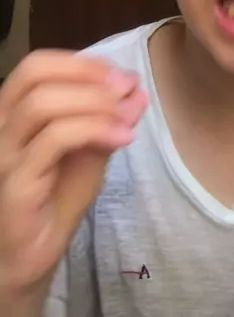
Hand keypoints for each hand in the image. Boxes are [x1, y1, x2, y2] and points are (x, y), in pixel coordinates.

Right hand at [0, 50, 147, 293]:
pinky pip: (52, 141)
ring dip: (94, 103)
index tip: (119, 76)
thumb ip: (108, 118)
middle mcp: (0, 126)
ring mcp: (3, 154)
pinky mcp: (15, 183)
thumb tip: (135, 89)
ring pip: (41, 104)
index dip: (80, 63)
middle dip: (85, 74)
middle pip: (32, 75)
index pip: (36, 65)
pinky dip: (93, 130)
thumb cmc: (56, 197)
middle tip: (125, 88)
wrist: (32, 255)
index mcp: (14, 111)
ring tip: (127, 117)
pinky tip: (121, 139)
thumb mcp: (89, 149)